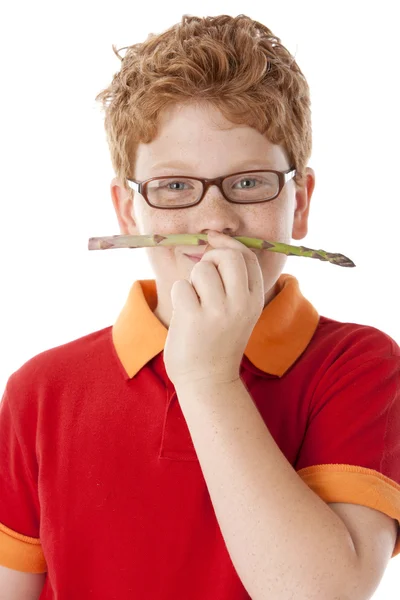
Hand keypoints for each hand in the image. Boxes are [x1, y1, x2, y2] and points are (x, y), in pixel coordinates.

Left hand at [163, 230, 264, 387]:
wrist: (207, 380)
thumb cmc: (217, 341)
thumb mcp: (238, 311)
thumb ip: (232, 281)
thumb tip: (213, 239)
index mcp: (254, 300)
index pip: (247, 257)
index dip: (228, 242)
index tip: (212, 238)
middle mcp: (241, 303)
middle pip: (227, 256)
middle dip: (210, 259)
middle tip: (203, 279)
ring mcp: (218, 311)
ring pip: (201, 270)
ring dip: (192, 282)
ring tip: (195, 304)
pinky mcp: (194, 318)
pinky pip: (181, 287)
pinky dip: (178, 297)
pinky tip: (185, 316)